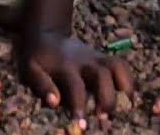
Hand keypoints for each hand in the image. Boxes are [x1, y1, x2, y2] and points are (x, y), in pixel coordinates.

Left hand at [18, 31, 133, 127]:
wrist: (47, 34)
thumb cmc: (38, 57)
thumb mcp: (30, 69)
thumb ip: (41, 84)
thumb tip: (55, 102)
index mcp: (65, 66)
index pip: (75, 86)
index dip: (80, 105)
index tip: (82, 124)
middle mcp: (84, 61)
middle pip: (102, 75)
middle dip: (107, 98)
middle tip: (103, 118)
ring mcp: (96, 57)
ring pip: (117, 66)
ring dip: (125, 87)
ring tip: (125, 107)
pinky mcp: (103, 58)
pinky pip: (121, 65)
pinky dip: (128, 80)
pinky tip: (128, 98)